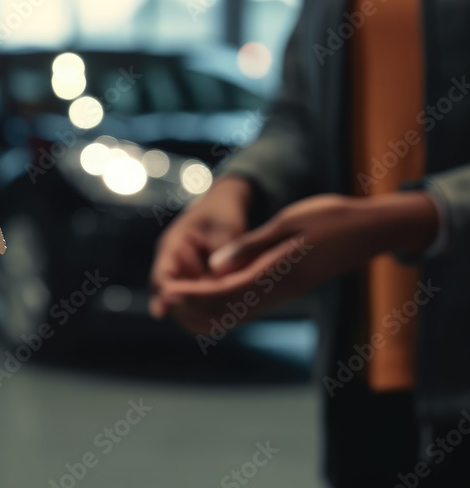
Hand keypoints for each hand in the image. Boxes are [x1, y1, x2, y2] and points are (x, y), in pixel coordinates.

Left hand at [155, 192, 439, 333]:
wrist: (370, 231)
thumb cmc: (331, 219)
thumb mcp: (287, 223)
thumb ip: (249, 245)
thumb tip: (213, 265)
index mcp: (275, 276)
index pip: (223, 294)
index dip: (191, 294)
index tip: (166, 290)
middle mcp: (277, 292)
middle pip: (225, 312)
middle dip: (192, 307)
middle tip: (163, 296)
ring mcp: (282, 294)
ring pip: (235, 313)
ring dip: (204, 308)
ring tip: (177, 295)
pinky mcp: (285, 289)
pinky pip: (247, 304)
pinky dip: (221, 302)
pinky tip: (207, 291)